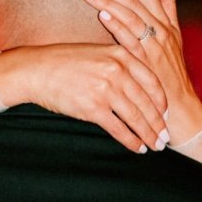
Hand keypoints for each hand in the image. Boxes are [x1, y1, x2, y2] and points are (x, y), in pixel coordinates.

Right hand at [0, 44, 167, 153]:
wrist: (35, 70)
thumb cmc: (63, 63)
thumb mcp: (97, 54)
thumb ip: (119, 65)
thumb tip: (137, 87)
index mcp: (121, 55)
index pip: (152, 82)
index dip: (162, 102)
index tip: (166, 115)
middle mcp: (117, 71)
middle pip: (147, 102)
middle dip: (159, 123)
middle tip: (166, 136)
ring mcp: (105, 90)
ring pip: (136, 117)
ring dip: (148, 134)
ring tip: (155, 145)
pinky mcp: (92, 108)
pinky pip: (118, 128)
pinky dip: (130, 140)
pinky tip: (137, 147)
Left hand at [79, 0, 201, 144]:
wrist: (178, 107)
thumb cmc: (170, 72)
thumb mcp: (172, 34)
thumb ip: (167, 2)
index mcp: (165, 21)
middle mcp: (162, 29)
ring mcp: (155, 45)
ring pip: (131, 15)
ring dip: (108, 1)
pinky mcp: (148, 61)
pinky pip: (132, 40)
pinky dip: (118, 25)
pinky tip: (102, 15)